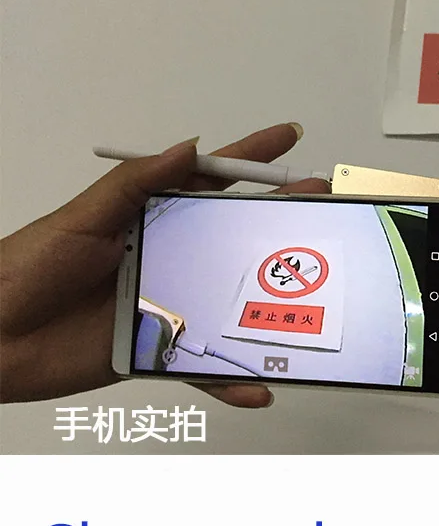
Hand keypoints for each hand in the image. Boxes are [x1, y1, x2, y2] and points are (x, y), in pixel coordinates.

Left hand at [0, 124, 329, 407]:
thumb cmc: (24, 270)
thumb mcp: (80, 220)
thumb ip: (134, 186)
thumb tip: (187, 148)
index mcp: (151, 218)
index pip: (210, 181)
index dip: (250, 158)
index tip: (288, 138)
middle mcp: (168, 258)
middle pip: (235, 239)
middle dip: (280, 222)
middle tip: (322, 210)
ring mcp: (168, 304)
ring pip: (230, 304)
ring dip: (269, 306)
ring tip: (312, 302)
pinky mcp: (158, 350)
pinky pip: (204, 369)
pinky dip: (231, 381)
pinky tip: (258, 387)